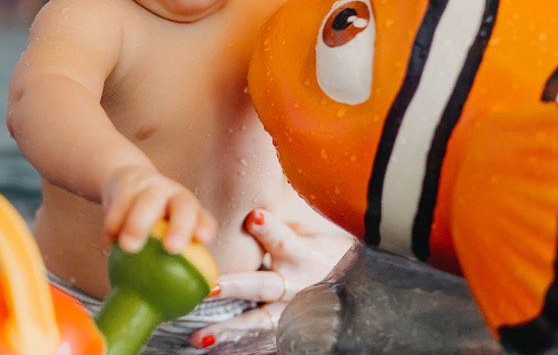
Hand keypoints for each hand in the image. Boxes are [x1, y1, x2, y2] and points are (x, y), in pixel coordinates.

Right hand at [102, 164, 216, 254]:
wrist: (126, 183)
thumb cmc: (150, 220)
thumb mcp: (163, 234)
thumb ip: (166, 264)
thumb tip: (163, 309)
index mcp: (188, 210)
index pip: (202, 216)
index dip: (204, 227)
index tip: (203, 240)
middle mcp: (173, 196)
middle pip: (183, 205)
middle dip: (180, 226)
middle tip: (172, 249)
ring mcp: (149, 189)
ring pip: (147, 202)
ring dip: (138, 224)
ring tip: (129, 246)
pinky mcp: (124, 188)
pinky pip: (118, 205)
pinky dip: (113, 225)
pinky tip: (110, 241)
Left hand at [190, 208, 351, 348]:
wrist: (357, 291)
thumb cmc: (326, 256)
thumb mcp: (312, 237)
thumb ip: (281, 230)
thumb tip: (250, 216)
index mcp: (304, 256)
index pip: (285, 240)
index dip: (270, 229)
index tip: (253, 217)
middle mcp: (298, 286)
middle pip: (265, 285)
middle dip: (236, 286)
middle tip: (209, 287)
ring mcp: (293, 312)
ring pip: (259, 321)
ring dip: (229, 328)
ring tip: (201, 337)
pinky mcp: (290, 331)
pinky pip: (261, 340)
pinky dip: (238, 344)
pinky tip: (212, 346)